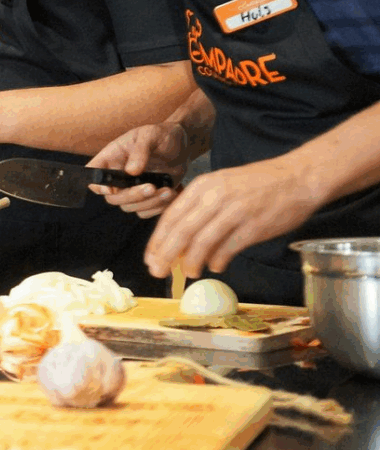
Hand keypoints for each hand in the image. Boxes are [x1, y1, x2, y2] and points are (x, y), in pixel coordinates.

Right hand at [86, 123, 188, 217]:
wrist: (180, 146)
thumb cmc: (161, 135)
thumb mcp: (150, 135)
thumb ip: (140, 151)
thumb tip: (131, 171)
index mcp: (112, 157)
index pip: (94, 173)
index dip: (98, 184)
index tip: (112, 188)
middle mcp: (118, 175)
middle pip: (112, 197)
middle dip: (132, 196)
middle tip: (152, 187)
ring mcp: (131, 188)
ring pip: (129, 207)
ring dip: (150, 202)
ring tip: (168, 190)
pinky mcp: (146, 198)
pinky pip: (145, 212)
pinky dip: (158, 207)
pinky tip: (170, 193)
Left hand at [144, 156, 319, 279]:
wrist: (298, 177)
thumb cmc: (258, 184)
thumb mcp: (221, 185)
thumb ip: (200, 207)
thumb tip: (179, 238)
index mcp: (203, 186)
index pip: (171, 217)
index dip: (158, 241)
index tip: (150, 257)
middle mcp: (215, 197)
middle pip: (181, 231)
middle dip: (166, 255)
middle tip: (158, 271)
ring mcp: (235, 211)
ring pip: (202, 242)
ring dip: (191, 262)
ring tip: (189, 272)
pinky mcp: (254, 226)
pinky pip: (227, 249)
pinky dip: (217, 261)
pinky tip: (215, 266)